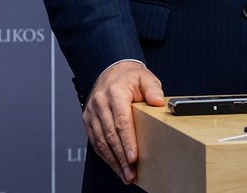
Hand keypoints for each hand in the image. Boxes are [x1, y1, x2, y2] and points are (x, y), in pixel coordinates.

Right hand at [82, 60, 165, 184]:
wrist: (112, 71)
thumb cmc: (130, 77)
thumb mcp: (145, 78)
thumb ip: (153, 89)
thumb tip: (158, 102)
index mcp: (115, 92)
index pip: (121, 121)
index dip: (127, 141)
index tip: (134, 157)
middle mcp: (100, 102)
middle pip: (110, 135)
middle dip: (121, 157)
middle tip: (131, 173)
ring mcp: (92, 112)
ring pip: (101, 141)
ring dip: (112, 161)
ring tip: (124, 174)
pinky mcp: (88, 119)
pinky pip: (95, 141)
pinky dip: (104, 156)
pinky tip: (114, 165)